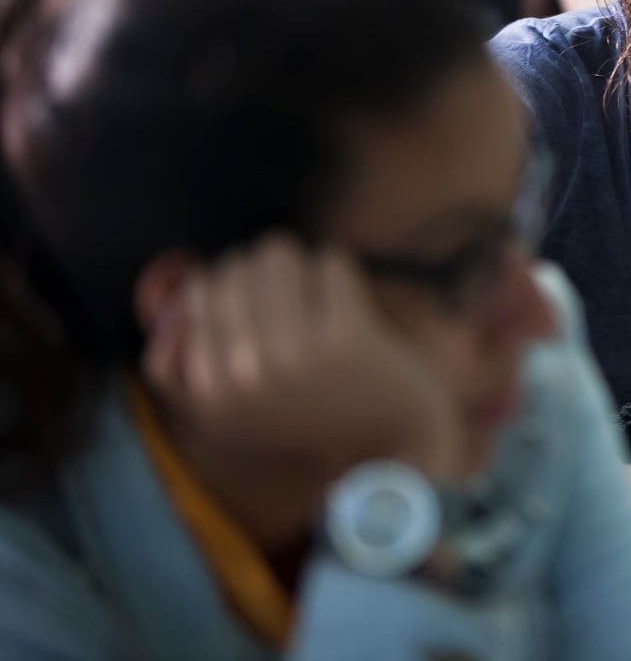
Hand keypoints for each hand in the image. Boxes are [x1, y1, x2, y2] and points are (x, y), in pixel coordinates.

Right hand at [143, 234, 462, 483]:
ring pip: (278, 255)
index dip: (228, 284)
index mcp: (208, 394)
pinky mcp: (345, 335)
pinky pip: (331, 263)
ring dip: (300, 267)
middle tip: (292, 294)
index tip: (258, 301)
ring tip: (315, 293)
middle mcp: (244, 373)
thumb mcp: (226, 413)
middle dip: (263, 270)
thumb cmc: (303, 417)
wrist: (387, 448)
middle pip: (235, 267)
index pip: (195, 292)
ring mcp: (294, 352)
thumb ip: (176, 367)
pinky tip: (348, 303)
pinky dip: (339, 274)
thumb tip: (171, 301)